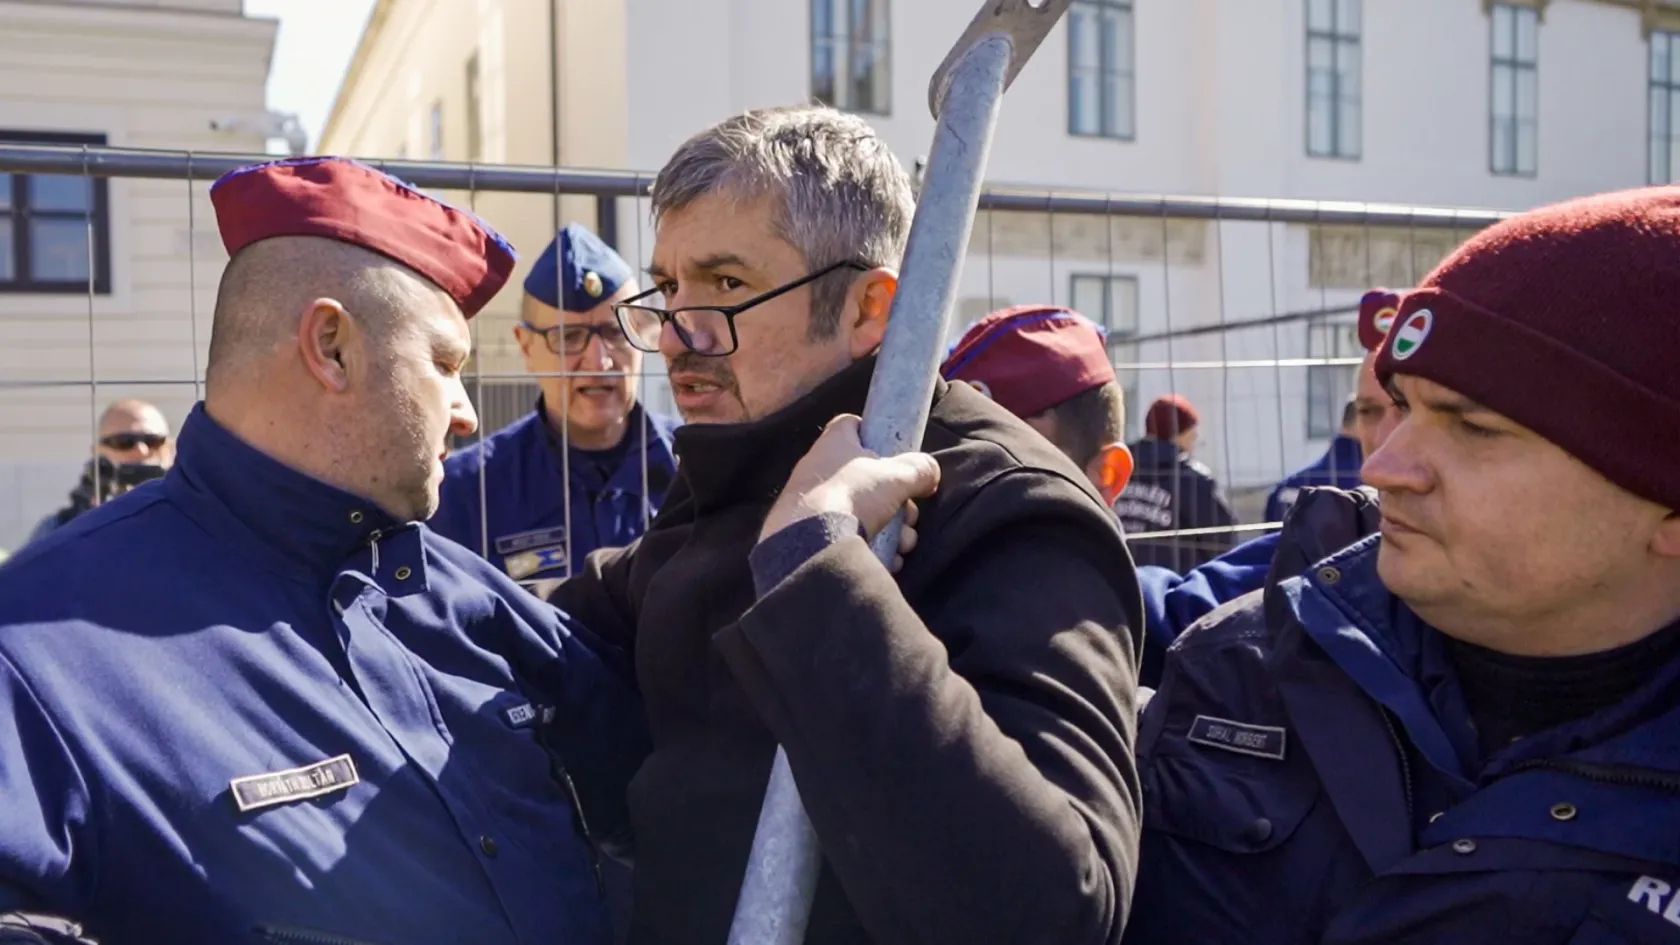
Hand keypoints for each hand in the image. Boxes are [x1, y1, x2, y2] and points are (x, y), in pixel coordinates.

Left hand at [759, 414, 940, 570]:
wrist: (809, 544)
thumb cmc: (852, 495)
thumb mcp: (896, 477)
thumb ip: (918, 470)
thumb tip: (930, 471)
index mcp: (833, 444)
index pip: (851, 425)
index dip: (874, 432)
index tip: (894, 451)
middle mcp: (818, 470)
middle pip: (866, 478)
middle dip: (896, 500)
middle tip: (909, 517)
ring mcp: (811, 504)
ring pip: (861, 512)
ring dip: (890, 529)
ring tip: (902, 544)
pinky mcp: (809, 535)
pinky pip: (847, 537)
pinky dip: (871, 548)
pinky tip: (887, 560)